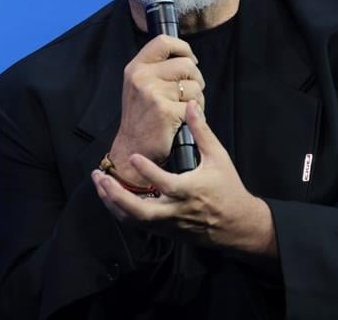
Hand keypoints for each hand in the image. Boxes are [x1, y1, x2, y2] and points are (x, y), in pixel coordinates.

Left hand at [93, 100, 277, 256]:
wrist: (237, 225)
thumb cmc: (228, 188)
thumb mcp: (218, 157)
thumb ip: (202, 132)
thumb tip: (191, 106)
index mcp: (189, 191)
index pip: (165, 184)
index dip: (147, 171)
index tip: (133, 156)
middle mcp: (176, 211)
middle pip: (140, 212)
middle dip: (117, 195)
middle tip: (101, 177)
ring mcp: (168, 224)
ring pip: (135, 221)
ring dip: (113, 203)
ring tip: (100, 183)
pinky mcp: (165, 231)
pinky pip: (138, 225)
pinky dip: (122, 211)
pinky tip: (111, 196)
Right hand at [109, 35, 204, 183]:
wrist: (133, 149)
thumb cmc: (142, 118)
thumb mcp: (139, 85)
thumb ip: (156, 68)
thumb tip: (188, 57)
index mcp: (135, 67)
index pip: (164, 41)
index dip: (183, 48)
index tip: (190, 61)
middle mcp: (141, 77)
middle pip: (186, 64)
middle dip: (196, 78)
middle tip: (188, 93)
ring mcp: (153, 93)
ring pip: (194, 85)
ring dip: (197, 98)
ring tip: (184, 108)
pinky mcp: (165, 110)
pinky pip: (194, 104)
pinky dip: (195, 113)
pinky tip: (184, 120)